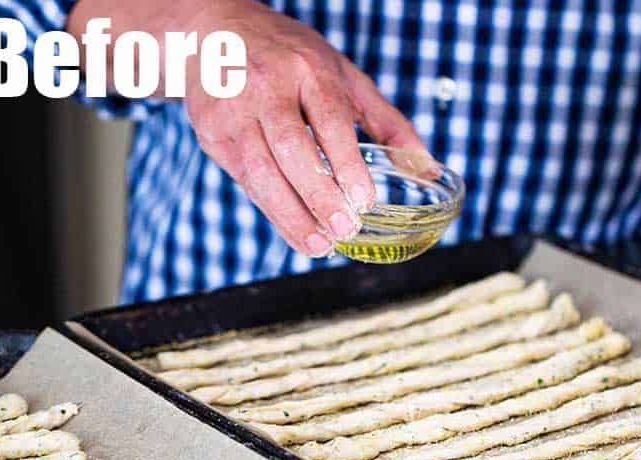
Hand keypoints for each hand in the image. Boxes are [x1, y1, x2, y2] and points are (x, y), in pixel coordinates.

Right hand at [185, 0, 430, 255]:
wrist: (215, 34)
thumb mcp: (343, 75)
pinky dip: (273, 212)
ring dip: (292, 215)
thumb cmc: (292, 60)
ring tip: (320, 245)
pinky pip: (246, 181)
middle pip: (291, 148)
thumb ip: (386, 122)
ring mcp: (234, 110)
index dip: (346, 163)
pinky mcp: (214, 134)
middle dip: (318, 195)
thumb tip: (427, 168)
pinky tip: (297, 232)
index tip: (364, 200)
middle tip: (344, 229)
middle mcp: (266, 85)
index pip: (329, 118)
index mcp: (306, 67)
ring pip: (261, 171)